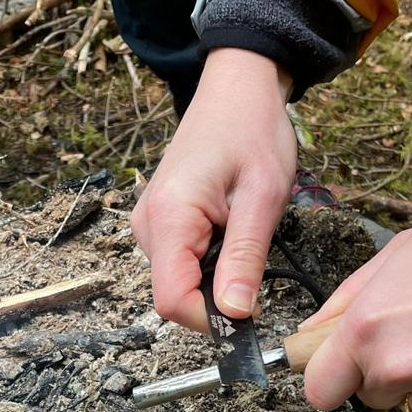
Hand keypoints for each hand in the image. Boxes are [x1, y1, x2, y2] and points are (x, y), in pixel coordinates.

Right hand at [131, 48, 296, 329]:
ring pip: (180, 283)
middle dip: (218, 298)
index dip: (212, 321)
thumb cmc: (252, 131)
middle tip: (256, 263)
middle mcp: (148, 224)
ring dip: (216, 278)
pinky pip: (181, 264)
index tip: (251, 313)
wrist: (236, 90)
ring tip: (243, 234)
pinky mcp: (159, 224)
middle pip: (176, 296)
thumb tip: (237, 316)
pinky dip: (210, 262)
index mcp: (170, 217)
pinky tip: (229, 230)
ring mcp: (150, 224)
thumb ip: (245, 258)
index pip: (173, 301)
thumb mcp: (262, 197)